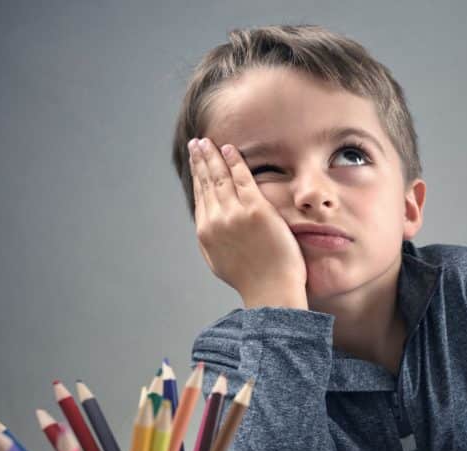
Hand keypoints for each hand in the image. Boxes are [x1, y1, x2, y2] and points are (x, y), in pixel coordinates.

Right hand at [189, 137, 307, 308]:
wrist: (271, 290)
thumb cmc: (253, 280)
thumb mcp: (221, 262)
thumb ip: (214, 241)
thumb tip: (209, 227)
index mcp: (207, 233)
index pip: (200, 197)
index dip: (196, 177)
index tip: (195, 162)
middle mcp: (216, 221)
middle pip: (206, 183)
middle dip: (200, 160)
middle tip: (196, 144)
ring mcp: (235, 214)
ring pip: (220, 177)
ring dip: (213, 156)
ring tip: (208, 142)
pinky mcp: (256, 210)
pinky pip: (242, 178)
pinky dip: (235, 161)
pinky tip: (230, 149)